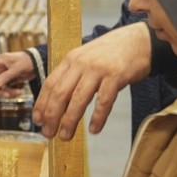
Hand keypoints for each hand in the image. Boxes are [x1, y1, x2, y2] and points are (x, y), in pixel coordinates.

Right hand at [0, 51, 34, 94]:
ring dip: (5, 92)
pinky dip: (10, 92)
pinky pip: (4, 89)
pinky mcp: (8, 80)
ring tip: (17, 93)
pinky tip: (19, 92)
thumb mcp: (18, 68)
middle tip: (11, 93)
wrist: (38, 63)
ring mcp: (3, 74)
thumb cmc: (28, 62)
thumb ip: (7, 76)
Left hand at [33, 23, 151, 139]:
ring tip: (65, 135)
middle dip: (51, 116)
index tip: (37, 120)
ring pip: (79, 98)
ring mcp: (98, 69)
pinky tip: (94, 129)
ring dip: (70, 120)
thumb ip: (72, 76)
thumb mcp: (85, 59)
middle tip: (48, 133)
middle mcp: (81, 63)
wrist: (139, 40)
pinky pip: (104, 100)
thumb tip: (58, 102)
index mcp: (71, 60)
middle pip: (60, 93)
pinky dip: (98, 117)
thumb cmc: (111, 54)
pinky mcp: (116, 75)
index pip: (49, 83)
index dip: (41, 103)